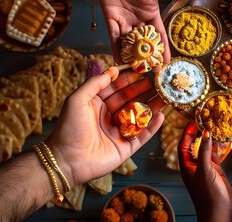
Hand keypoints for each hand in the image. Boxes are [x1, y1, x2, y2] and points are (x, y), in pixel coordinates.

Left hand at [46, 67, 165, 187]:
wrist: (66, 161)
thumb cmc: (68, 128)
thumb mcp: (77, 100)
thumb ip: (95, 83)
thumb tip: (113, 69)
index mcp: (98, 103)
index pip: (117, 87)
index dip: (130, 79)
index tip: (143, 70)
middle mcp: (110, 116)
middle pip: (131, 100)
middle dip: (145, 90)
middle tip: (159, 81)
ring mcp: (119, 131)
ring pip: (139, 116)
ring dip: (152, 106)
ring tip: (165, 96)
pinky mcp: (126, 147)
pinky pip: (142, 135)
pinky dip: (152, 126)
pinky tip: (161, 116)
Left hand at [91, 0, 191, 63]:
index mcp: (151, 11)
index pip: (159, 34)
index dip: (163, 48)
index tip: (167, 62)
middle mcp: (138, 18)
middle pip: (145, 41)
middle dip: (149, 56)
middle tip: (153, 72)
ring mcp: (124, 20)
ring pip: (130, 42)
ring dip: (133, 55)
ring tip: (137, 70)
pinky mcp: (110, 19)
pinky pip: (114, 37)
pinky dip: (116, 48)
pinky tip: (119, 60)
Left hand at [178, 123, 231, 221]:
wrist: (219, 214)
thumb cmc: (208, 195)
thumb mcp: (205, 171)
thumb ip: (205, 152)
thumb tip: (206, 133)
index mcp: (186, 166)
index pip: (183, 144)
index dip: (187, 131)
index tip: (193, 118)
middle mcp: (194, 165)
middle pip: (194, 144)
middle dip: (198, 131)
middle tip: (205, 117)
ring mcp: (205, 167)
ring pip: (205, 148)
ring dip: (209, 137)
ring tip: (214, 122)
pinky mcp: (216, 170)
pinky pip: (215, 154)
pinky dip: (218, 145)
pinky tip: (222, 136)